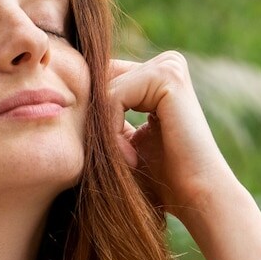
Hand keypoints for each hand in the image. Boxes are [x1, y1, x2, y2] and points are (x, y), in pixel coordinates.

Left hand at [109, 51, 239, 220]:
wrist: (198, 196)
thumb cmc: (162, 179)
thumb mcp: (125, 140)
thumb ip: (105, 117)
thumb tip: (62, 99)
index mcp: (158, 76)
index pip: (104, 80)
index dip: (95, 119)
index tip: (111, 157)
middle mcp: (166, 64)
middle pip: (100, 80)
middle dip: (97, 122)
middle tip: (116, 159)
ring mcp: (168, 66)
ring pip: (104, 90)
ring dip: (105, 132)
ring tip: (126, 161)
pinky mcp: (167, 76)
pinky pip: (113, 97)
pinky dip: (112, 132)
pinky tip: (132, 158)